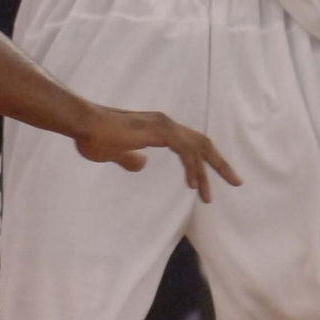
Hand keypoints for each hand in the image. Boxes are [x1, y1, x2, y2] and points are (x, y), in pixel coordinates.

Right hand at [72, 106, 241, 202]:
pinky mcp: (159, 131)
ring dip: (208, 170)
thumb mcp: (114, 153)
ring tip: (210, 196)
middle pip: (202, 143)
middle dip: (219, 164)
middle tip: (236, 181)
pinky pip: (185, 149)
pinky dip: (193, 166)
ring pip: (198, 147)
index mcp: (158, 127)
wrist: (83, 124)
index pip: (190, 144)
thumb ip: (129, 158)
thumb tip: (142, 165)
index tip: (208, 183)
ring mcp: (163, 125)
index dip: (203, 162)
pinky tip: (193, 184)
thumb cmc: (94, 137)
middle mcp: (165, 123)